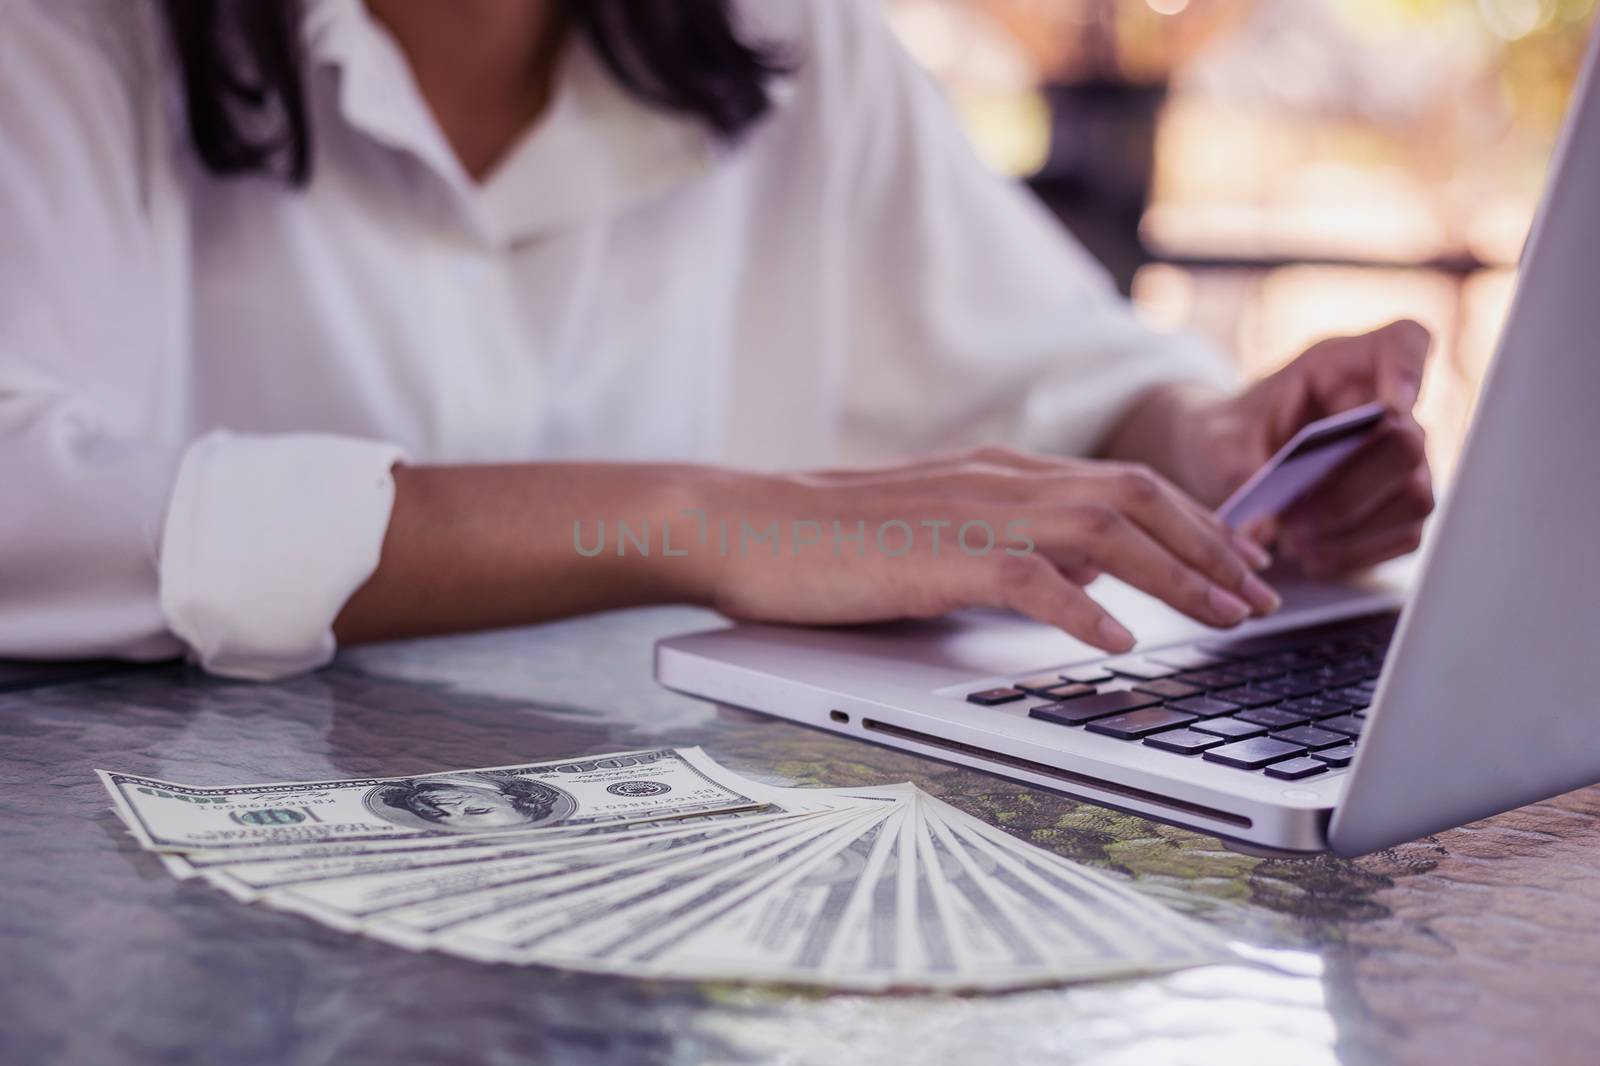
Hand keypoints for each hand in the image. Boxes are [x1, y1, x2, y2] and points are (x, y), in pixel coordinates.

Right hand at [684, 450, 1280, 653]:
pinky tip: (1118, 644)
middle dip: (1211, 545)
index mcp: (999, 471)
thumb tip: (1077, 583)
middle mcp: (998, 479)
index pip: (1122, 484)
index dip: (1194, 523)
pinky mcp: (934, 556)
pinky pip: (1029, 578)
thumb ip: (1007, 544)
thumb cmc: (827, 537)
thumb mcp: (935, 531)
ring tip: (1227, 616)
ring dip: (1176, 576)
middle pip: (1135, 498)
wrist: (744, 522)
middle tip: (1261, 592)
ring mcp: (968, 512)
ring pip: (1102, 531)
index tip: (1238, 562)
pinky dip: (1083, 610)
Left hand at [1186, 319, 1434, 575]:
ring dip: (1354, 529)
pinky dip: (1360, 552)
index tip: (1390, 408)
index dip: (1411, 371)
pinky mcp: (1397, 500)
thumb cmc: (1228, 432)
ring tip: (1296, 545)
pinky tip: (1316, 558)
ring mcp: (1398, 455)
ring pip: (1414, 494)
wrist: (1225, 456)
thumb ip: (1239, 468)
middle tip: (1293, 523)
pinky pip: (1406, 532)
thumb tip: (1264, 526)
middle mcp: (1384, 405)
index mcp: (1342, 365)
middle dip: (1350, 491)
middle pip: (1409, 443)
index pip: (1406, 342)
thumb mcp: (1217, 437)